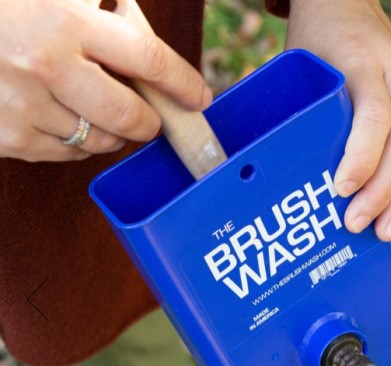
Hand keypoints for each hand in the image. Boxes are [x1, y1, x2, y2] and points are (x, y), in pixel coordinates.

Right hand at [0, 0, 210, 161]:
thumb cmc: (2, 3)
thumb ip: (99, 5)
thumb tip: (138, 30)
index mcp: (62, 20)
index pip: (148, 59)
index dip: (183, 82)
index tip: (200, 96)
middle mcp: (46, 68)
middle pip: (131, 119)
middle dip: (149, 120)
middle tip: (148, 113)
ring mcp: (23, 108)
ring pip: (100, 142)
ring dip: (111, 131)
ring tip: (94, 106)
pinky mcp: (7, 138)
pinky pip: (65, 153)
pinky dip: (75, 140)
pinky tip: (61, 114)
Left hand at [286, 0, 390, 240]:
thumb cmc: (314, 37)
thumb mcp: (298, 64)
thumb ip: (298, 107)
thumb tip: (273, 169)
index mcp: (364, 60)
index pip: (373, 116)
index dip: (362, 156)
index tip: (342, 190)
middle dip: (380, 191)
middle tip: (356, 225)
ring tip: (383, 233)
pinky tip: (389, 210)